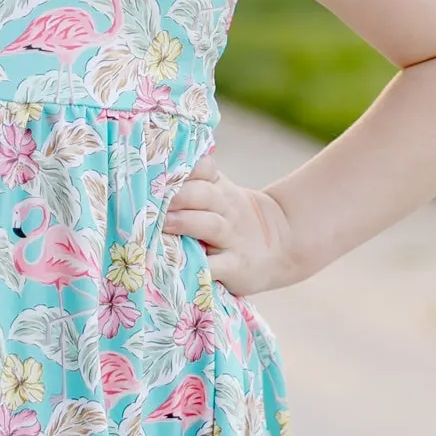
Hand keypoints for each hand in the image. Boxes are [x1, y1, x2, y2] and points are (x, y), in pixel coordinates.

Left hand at [162, 156, 303, 296]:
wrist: (284, 244)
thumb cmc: (236, 218)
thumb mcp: (224, 194)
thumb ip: (196, 183)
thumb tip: (152, 171)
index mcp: (221, 188)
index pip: (203, 169)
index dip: (183, 168)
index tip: (156, 169)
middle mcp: (227, 209)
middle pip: (202, 195)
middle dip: (177, 195)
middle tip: (151, 198)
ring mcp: (232, 238)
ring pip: (209, 225)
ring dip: (185, 222)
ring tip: (164, 223)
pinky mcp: (236, 266)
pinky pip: (217, 266)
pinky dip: (201, 267)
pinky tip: (181, 266)